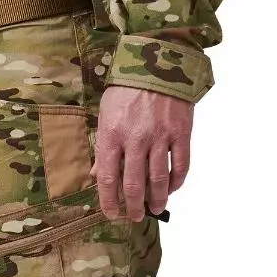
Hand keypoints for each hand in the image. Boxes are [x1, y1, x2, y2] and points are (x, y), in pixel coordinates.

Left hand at [92, 87, 193, 222]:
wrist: (158, 59)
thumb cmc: (127, 87)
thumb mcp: (105, 113)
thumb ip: (103, 146)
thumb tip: (96, 174)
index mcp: (111, 135)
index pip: (107, 179)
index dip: (109, 202)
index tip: (112, 214)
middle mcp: (135, 139)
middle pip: (133, 185)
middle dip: (133, 207)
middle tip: (135, 217)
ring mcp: (160, 137)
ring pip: (158, 180)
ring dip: (157, 200)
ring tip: (156, 209)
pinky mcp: (181, 132)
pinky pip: (180, 165)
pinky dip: (177, 181)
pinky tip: (172, 188)